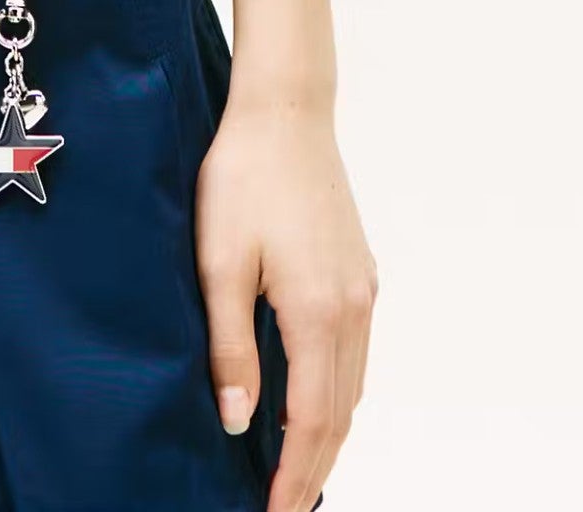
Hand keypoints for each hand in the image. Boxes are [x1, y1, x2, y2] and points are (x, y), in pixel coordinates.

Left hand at [193, 89, 377, 511]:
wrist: (285, 111)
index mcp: (318, 312)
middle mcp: (353, 309)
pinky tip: (313, 404)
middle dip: (313, 468)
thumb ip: (230, 345)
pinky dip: (336, 394)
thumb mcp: (220, 260)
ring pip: (352, 387)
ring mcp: (363, 291)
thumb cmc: (242, 176)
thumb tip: (240, 422)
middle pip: (339, 414)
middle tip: (284, 509)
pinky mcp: (360, 273)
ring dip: (327, 435)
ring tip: (296, 472)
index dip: (293, 474)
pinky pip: (355, 355)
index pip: (311, 421)